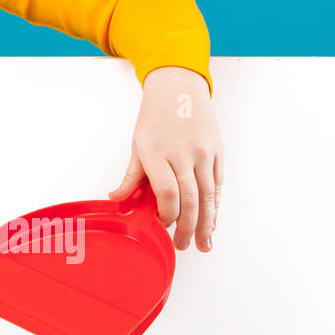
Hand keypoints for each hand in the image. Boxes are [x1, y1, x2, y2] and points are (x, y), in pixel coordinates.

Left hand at [109, 66, 222, 251]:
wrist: (179, 89)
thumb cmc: (155, 118)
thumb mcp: (137, 145)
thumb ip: (131, 176)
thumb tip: (116, 199)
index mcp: (157, 152)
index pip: (166, 192)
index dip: (166, 214)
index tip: (161, 225)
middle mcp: (183, 153)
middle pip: (189, 199)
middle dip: (187, 227)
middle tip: (183, 245)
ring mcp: (204, 153)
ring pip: (208, 195)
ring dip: (207, 223)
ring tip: (203, 243)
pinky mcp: (218, 152)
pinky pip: (217, 185)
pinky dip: (215, 205)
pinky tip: (212, 221)